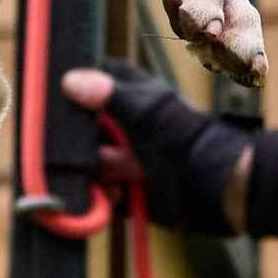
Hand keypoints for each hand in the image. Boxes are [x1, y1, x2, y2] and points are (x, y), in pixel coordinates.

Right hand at [64, 64, 254, 237]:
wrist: (218, 187)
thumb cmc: (187, 138)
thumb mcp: (145, 110)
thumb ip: (107, 95)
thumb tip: (69, 80)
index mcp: (132, 97)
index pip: (95, 82)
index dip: (77, 88)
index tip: (59, 98)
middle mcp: (126, 127)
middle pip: (84, 129)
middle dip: (81, 141)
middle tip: (93, 146)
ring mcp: (126, 160)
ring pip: (88, 164)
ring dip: (94, 171)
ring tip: (117, 173)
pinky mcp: (128, 192)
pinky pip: (100, 195)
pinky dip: (103, 197)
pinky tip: (119, 193)